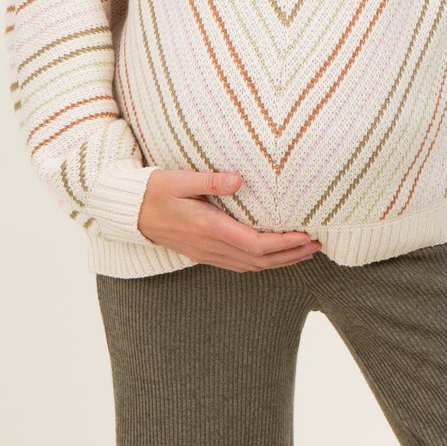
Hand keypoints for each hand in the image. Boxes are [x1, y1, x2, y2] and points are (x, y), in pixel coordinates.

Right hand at [136, 168, 323, 270]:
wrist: (130, 213)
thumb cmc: (154, 191)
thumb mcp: (180, 179)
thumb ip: (211, 180)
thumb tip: (240, 180)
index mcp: (208, 228)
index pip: (255, 244)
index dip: (284, 243)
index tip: (306, 235)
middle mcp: (211, 246)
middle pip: (260, 260)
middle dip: (291, 255)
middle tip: (317, 244)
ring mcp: (208, 254)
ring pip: (251, 266)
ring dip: (281, 261)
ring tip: (304, 251)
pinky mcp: (205, 254)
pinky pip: (240, 265)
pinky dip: (263, 262)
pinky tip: (275, 255)